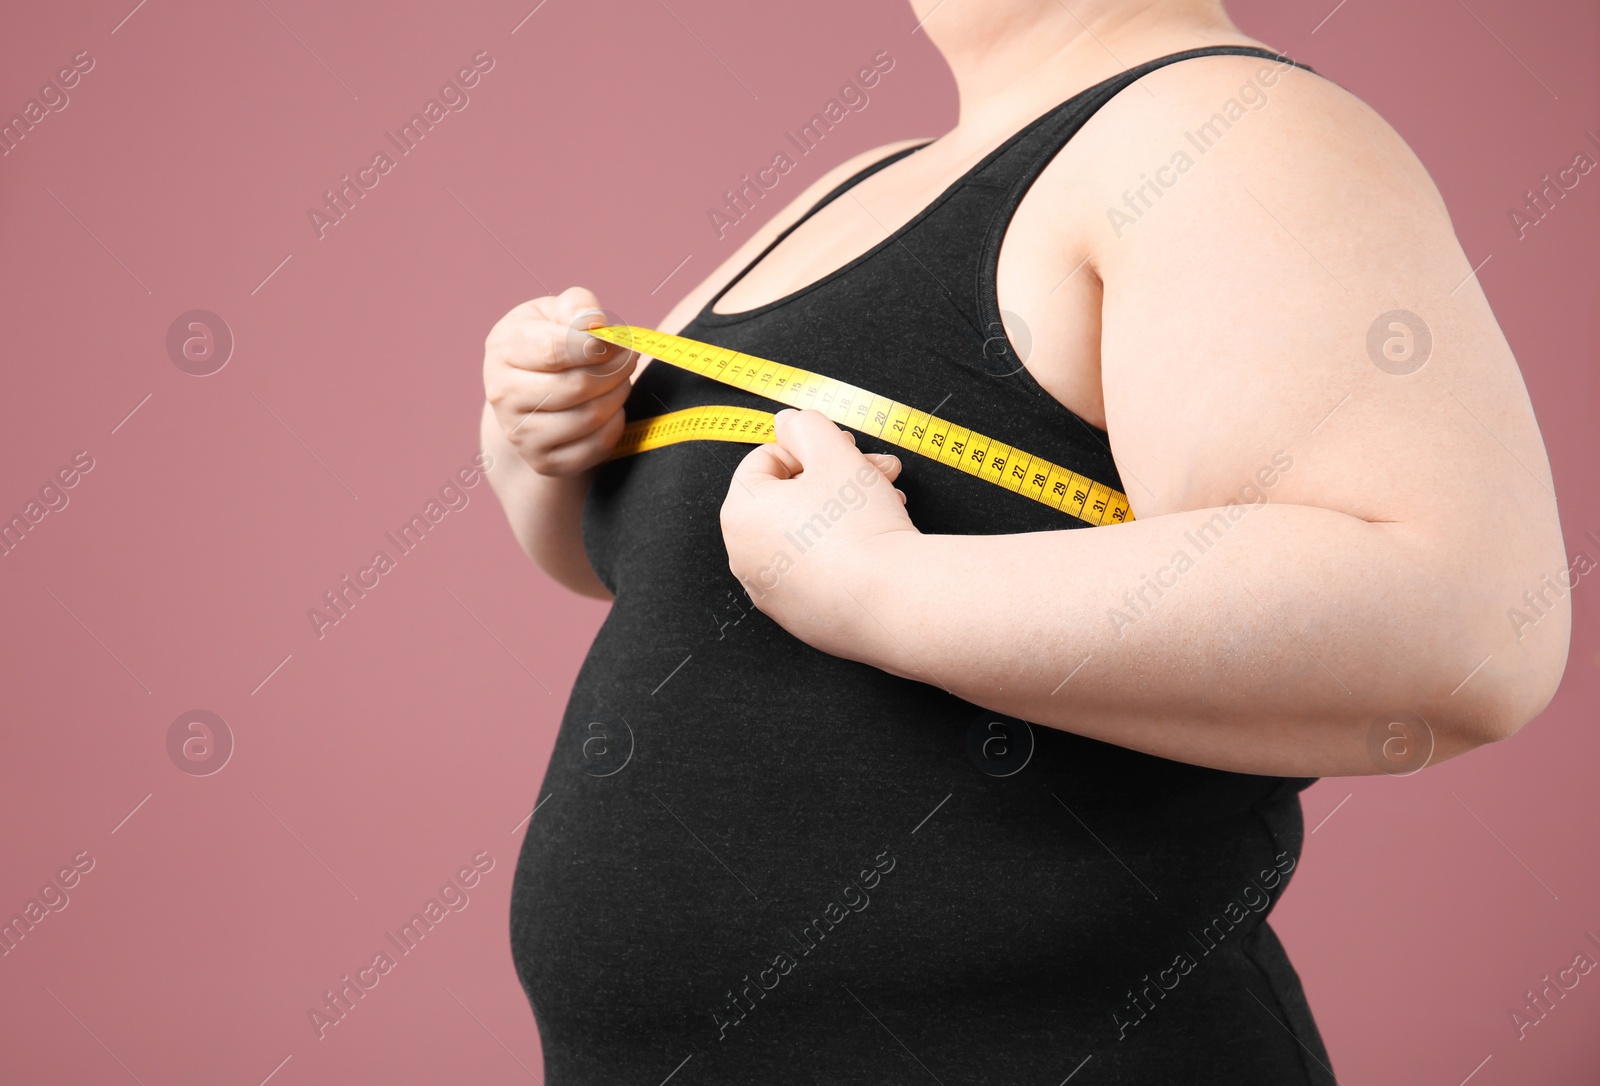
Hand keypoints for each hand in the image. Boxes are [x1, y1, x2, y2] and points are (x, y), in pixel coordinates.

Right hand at [482, 286, 637, 475]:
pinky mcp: (542, 462)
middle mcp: (503, 394)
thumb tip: (593, 323)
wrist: (533, 395)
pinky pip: (595, 447)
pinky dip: (615, 425)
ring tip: (621, 380)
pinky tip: (612, 409)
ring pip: (588, 417)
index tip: (616, 341)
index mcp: (503, 348)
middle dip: (615, 370)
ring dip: (618, 395)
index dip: (593, 345)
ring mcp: (520, 433)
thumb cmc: (550, 341)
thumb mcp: (557, 312)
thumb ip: (576, 305)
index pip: (552, 350)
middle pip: (576, 386)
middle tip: (629, 358)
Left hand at [721, 408, 918, 654]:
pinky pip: (816, 570)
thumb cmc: (859, 526)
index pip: (766, 460)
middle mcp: (745, 556)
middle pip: (790, 496)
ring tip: (889, 503)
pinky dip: (842, 551)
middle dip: (838, 476)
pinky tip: (878, 542)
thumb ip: (806, 425)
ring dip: (846, 510)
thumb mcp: (833, 452)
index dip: (812, 446)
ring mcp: (771, 592)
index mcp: (741, 512)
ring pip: (806, 533)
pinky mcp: (799, 617)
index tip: (845, 449)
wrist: (891, 601)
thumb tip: (787, 422)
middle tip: (878, 470)